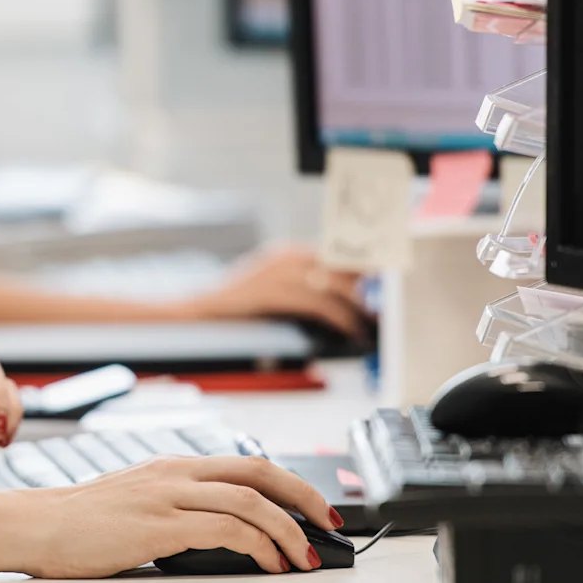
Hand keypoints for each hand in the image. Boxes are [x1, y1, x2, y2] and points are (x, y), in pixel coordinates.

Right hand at [27, 455, 342, 577]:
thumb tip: (216, 528)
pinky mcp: (159, 524)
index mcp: (172, 465)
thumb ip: (174, 504)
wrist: (36, 525)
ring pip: (251, 501)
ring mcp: (168, 495)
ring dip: (288, 531)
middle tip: (329, 523)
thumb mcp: (135, 501)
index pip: (246, 463)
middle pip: (259, 472)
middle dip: (304, 498)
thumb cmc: (78, 520)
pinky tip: (268, 564)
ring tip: (303, 556)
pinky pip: (227, 529)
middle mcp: (176, 472)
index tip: (310, 508)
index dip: (288, 483)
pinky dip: (259, 546)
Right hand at [187, 247, 368, 338]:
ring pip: (334, 283)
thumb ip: (301, 291)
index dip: (364, 265)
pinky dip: (340, 318)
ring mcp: (278, 271)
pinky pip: (318, 302)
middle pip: (341, 264)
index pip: (336, 252)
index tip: (385, 279)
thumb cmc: (234, 311)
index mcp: (287, 254)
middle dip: (368, 286)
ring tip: (370, 323)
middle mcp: (286, 257)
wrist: (197, 314)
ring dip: (357, 305)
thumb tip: (339, 303)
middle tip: (384, 306)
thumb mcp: (271, 292)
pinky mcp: (273, 291)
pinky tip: (350, 330)